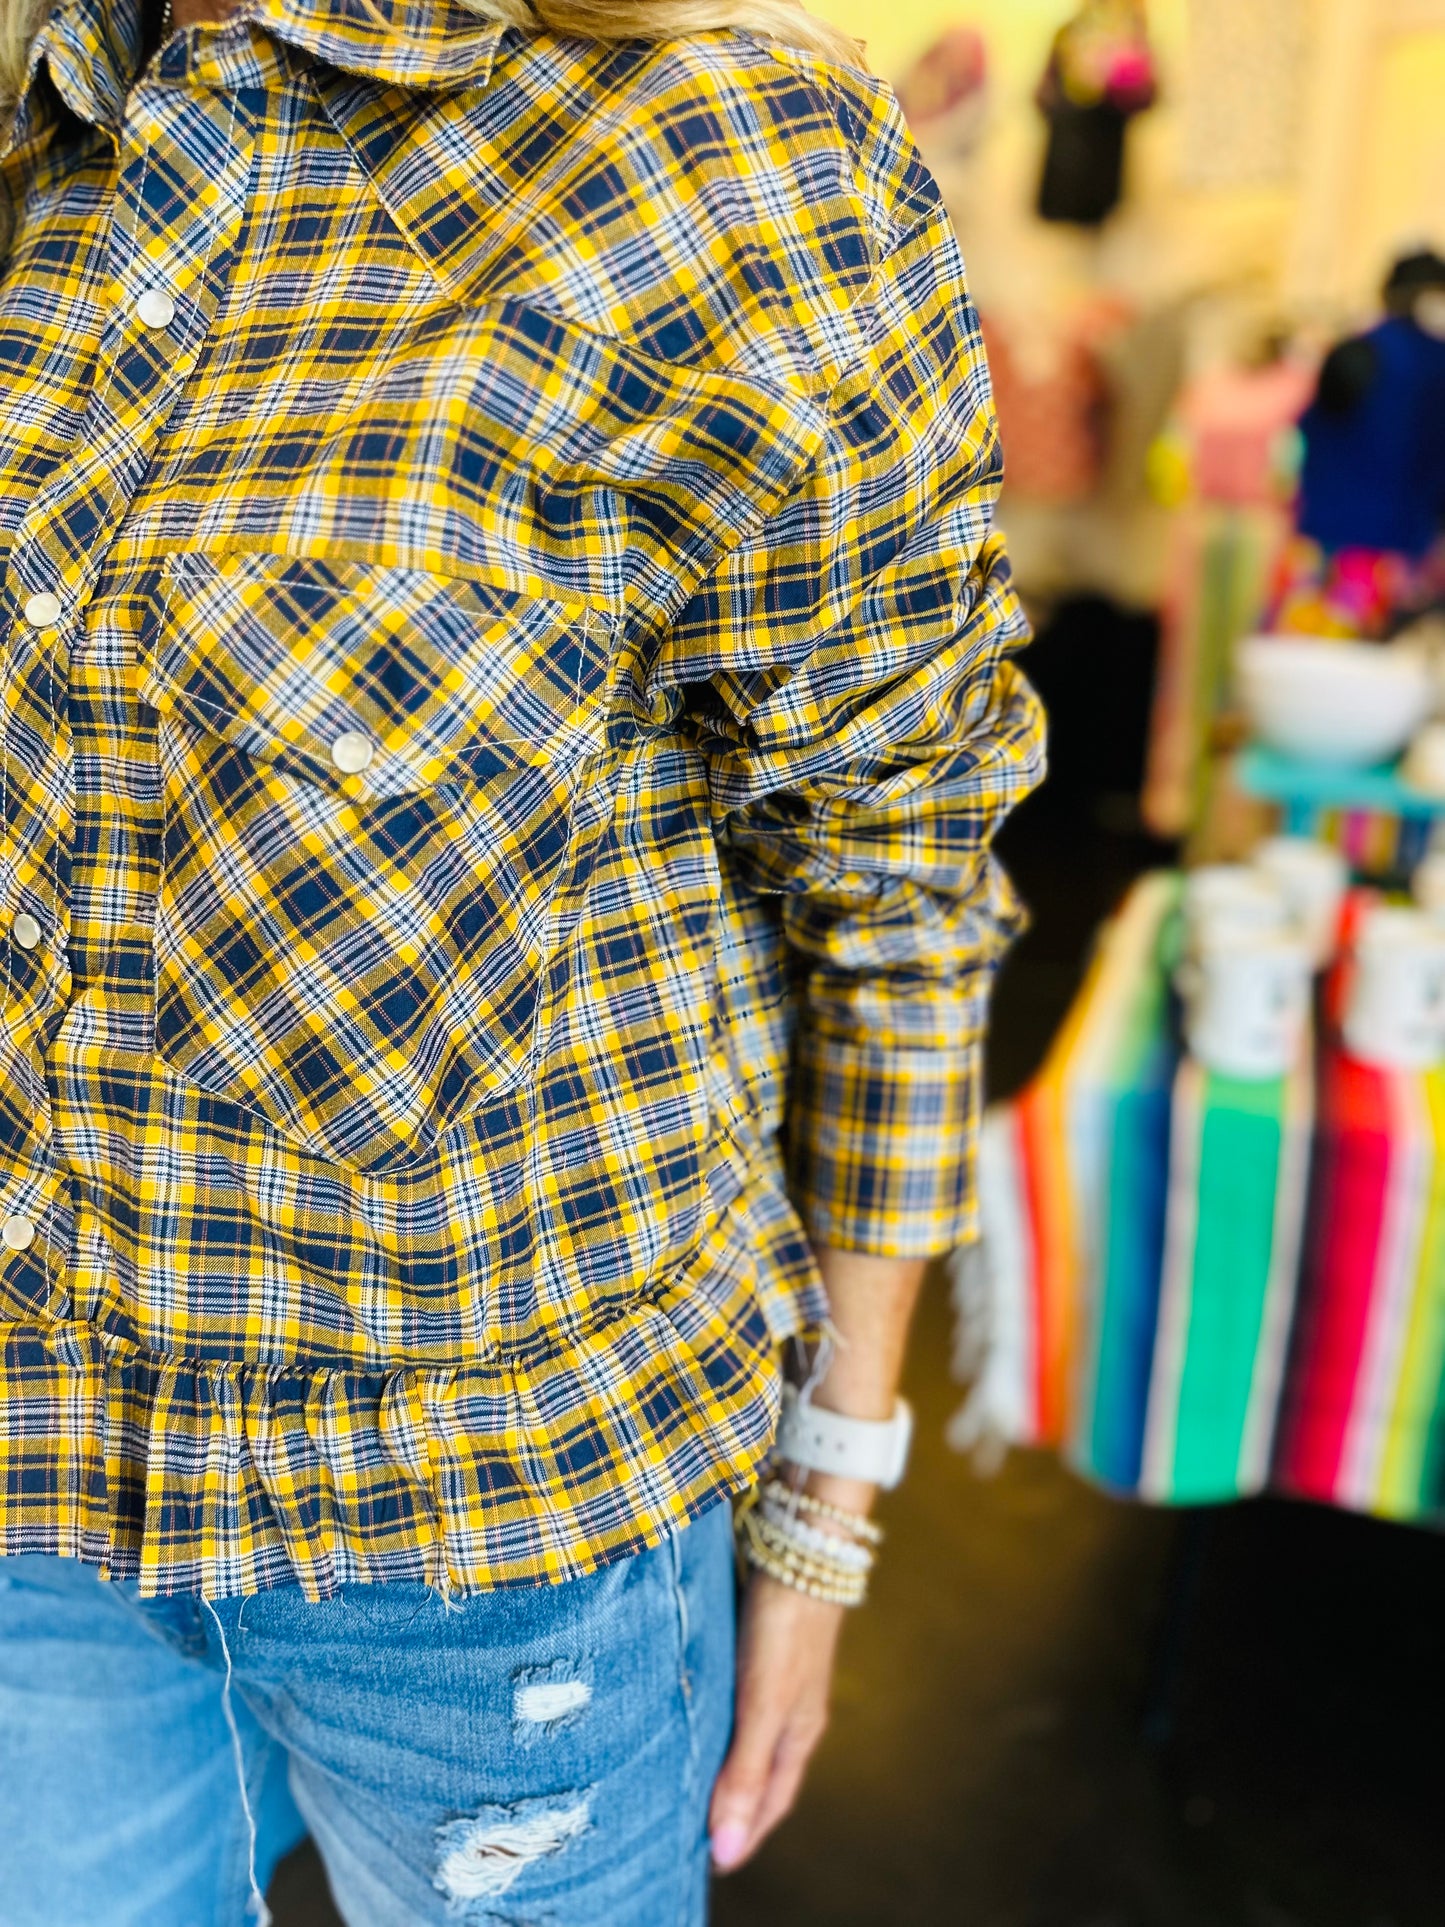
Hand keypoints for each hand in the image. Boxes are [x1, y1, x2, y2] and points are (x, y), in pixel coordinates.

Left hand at [707, 1571, 844, 1872]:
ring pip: (752, 1735)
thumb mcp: (763, 1705)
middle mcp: (793, 1711)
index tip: (712, 1860)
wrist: (801, 1549)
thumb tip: (729, 1849)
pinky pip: (741, 1699)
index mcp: (799, 1733)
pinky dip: (723, 1718)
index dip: (745, 1832)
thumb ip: (745, 1773)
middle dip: (737, 1803)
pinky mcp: (764, 1647)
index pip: (771, 1801)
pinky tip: (700, 1708)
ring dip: (728, 1759)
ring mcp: (781, 1678)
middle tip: (695, 1825)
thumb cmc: (784, 1629)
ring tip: (691, 1773)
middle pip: (764, 1772)